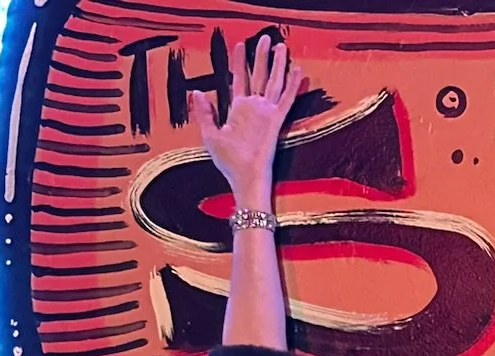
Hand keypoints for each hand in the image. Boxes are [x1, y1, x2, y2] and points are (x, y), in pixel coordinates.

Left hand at [193, 36, 302, 207]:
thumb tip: (197, 91)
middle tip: (265, 38)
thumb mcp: (209, 135)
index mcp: (238, 110)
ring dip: (278, 64)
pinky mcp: (276, 121)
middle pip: (258, 75)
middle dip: (261, 56)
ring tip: (282, 46)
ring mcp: (266, 114)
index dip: (238, 62)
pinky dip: (292, 85)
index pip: (239, 79)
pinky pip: (286, 100)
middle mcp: (254, 109)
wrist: (245, 178)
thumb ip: (204, 113)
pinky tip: (297, 70)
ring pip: (273, 82)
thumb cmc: (228, 163)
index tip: (239, 45)